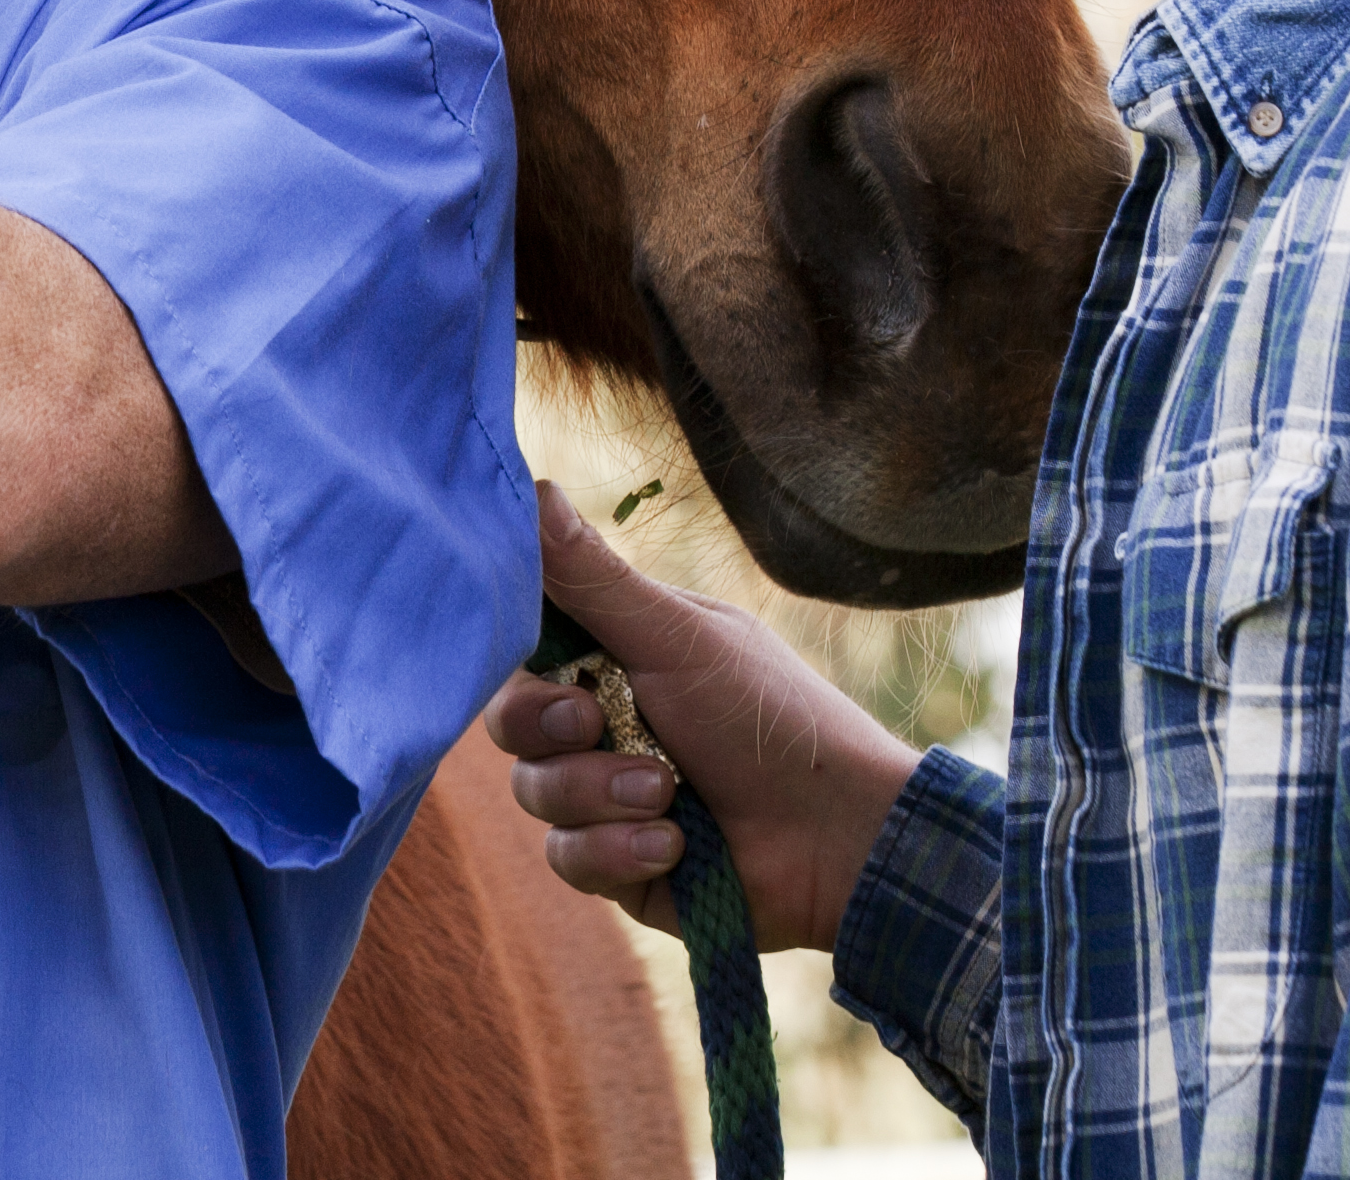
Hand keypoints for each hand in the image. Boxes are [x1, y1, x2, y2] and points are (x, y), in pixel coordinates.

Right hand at [491, 476, 921, 950]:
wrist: (837, 835)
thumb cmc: (770, 715)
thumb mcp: (678, 638)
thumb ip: (594, 578)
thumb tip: (530, 485)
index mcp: (615, 655)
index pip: (523, 646)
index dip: (518, 659)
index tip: (556, 665)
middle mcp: (602, 723)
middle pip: (512, 723)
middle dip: (550, 730)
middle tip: (593, 723)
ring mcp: (607, 795)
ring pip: (536, 794)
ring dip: (600, 795)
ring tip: (668, 794)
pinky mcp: (618, 864)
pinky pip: (570, 858)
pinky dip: (619, 851)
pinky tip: (676, 846)